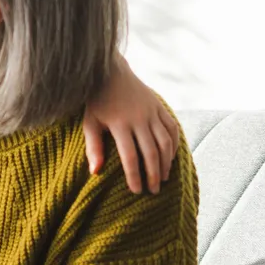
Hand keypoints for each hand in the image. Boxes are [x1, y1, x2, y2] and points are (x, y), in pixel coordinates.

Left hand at [84, 58, 178, 193]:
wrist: (111, 72)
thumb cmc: (96, 101)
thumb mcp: (90, 123)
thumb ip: (93, 147)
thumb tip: (95, 172)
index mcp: (119, 124)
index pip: (130, 157)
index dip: (134, 176)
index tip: (136, 191)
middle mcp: (139, 119)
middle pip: (151, 153)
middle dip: (153, 174)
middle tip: (153, 191)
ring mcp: (152, 112)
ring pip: (165, 142)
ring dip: (166, 163)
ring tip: (162, 179)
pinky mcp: (160, 107)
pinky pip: (172, 129)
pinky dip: (174, 145)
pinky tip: (170, 159)